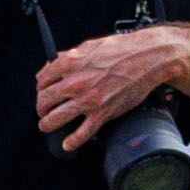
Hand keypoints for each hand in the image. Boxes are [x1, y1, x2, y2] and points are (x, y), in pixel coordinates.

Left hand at [34, 25, 188, 150]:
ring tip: (47, 126)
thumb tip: (54, 63)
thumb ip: (69, 56)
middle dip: (41, 107)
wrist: (149, 57)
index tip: (43, 91)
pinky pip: (81, 133)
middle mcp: (74, 83)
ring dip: (47, 125)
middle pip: (44, 101)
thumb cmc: (123, 49)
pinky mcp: (102, 113)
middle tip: (44, 110)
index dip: (40, 87)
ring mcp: (87, 100)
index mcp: (69, 64)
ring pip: (54, 119)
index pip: (41, 80)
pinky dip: (72, 142)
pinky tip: (68, 144)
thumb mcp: (90, 46)